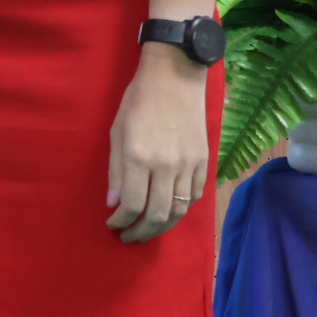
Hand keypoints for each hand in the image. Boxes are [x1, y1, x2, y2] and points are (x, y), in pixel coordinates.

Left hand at [106, 44, 209, 243]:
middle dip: (141, 232)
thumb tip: (114, 203)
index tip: (112, 224)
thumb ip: (115, 170)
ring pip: (179, 211)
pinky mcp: (204, 163)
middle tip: (129, 237)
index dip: (121, 222)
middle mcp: (165, 166)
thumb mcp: (116, 132)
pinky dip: (181, 210)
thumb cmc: (138, 101)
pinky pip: (194, 198)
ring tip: (147, 231)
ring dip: (162, 227)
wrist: (175, 78)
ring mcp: (188, 166)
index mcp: (138, 157)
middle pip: (157, 215)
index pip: (131, 205)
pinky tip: (169, 212)